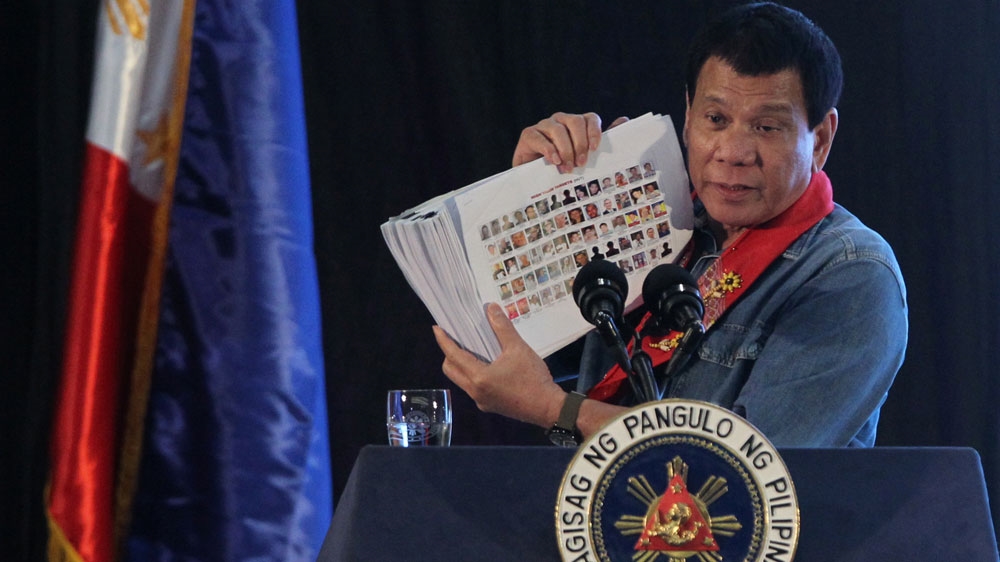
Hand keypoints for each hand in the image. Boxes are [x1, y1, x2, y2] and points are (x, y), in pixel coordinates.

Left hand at [432, 303, 565, 426]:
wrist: (549, 408)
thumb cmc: (532, 378)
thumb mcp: (518, 349)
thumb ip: (502, 327)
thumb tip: (491, 308)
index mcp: (478, 377)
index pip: (453, 356)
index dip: (443, 341)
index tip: (437, 328)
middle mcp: (475, 392)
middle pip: (451, 370)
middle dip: (449, 353)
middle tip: (455, 338)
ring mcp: (481, 401)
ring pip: (461, 380)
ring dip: (462, 365)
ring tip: (471, 349)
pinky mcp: (490, 406)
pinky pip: (473, 388)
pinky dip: (473, 374)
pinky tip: (487, 365)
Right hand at [512, 112, 629, 172]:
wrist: (534, 180)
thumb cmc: (562, 167)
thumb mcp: (584, 157)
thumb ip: (601, 140)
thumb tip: (625, 120)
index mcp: (576, 124)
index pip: (590, 118)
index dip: (594, 131)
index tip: (594, 149)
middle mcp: (561, 120)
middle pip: (575, 121)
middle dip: (580, 144)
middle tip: (581, 163)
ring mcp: (544, 125)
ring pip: (558, 130)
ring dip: (565, 150)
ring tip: (567, 168)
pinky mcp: (529, 134)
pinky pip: (540, 137)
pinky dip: (549, 149)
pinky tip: (554, 161)